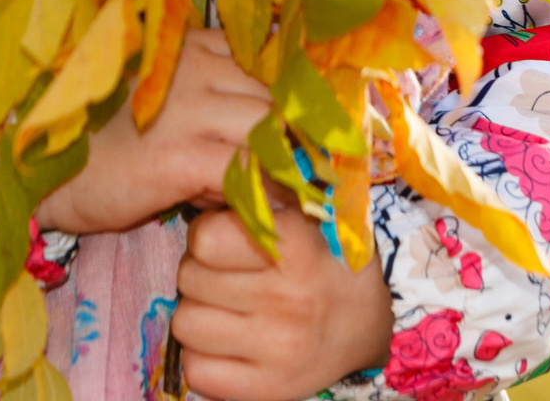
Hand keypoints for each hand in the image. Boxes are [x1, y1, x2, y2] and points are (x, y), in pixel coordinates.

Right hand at [35, 31, 267, 233]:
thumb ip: (201, 99)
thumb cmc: (90, 137)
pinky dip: (257, 192)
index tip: (277, 131)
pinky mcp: (180, 156)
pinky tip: (248, 209)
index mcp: (186, 47)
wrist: (35, 165)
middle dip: (283, 134)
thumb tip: (247, 133)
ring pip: (268, 128)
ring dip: (277, 163)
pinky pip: (245, 171)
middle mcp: (194, 67)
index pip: (260, 64)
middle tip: (280, 170)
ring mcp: (189, 109)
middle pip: (273, 95)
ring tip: (268, 191)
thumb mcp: (153, 99)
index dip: (274, 100)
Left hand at [172, 204, 394, 400]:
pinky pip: (196, 371)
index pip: (205, 238)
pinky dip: (204, 357)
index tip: (226, 239)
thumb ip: (256, 195)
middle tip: (229, 276)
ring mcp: (279, 351)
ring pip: (185, 324)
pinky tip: (229, 343)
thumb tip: (204, 171)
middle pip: (188, 279)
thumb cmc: (321, 257)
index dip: (207, 235)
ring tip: (228, 308)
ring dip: (199, 313)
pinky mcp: (267, 391)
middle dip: (201, 272)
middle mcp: (289, 301)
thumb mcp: (300, 214)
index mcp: (297, 248)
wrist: (365, 324)